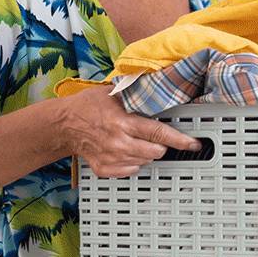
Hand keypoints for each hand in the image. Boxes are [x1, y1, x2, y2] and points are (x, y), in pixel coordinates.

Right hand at [57, 86, 200, 177]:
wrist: (63, 125)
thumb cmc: (89, 106)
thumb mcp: (113, 93)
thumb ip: (136, 93)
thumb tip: (161, 86)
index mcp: (123, 122)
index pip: (158, 133)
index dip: (180, 140)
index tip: (194, 144)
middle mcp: (118, 143)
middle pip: (155, 151)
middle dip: (161, 144)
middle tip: (154, 135)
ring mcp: (111, 158)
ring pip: (145, 161)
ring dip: (146, 152)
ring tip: (134, 139)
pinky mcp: (104, 169)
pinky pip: (130, 170)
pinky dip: (133, 162)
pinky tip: (125, 150)